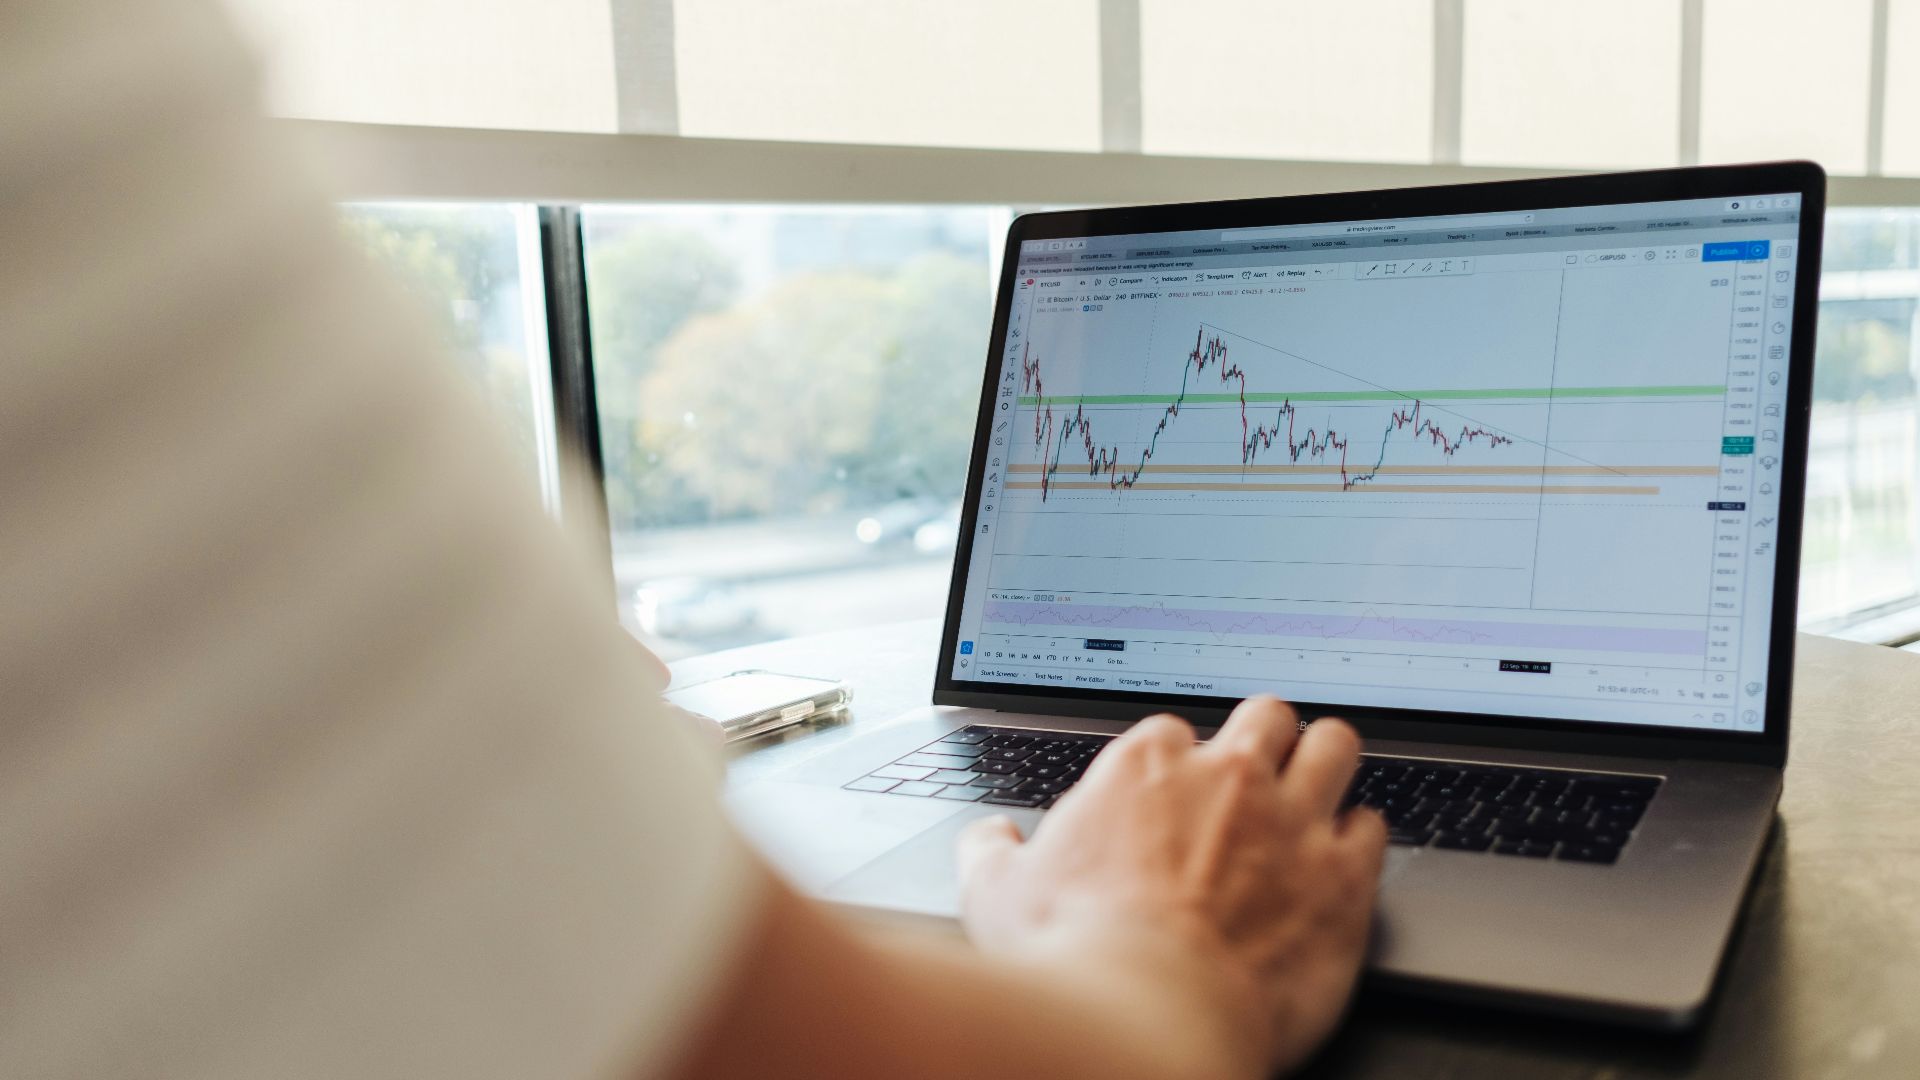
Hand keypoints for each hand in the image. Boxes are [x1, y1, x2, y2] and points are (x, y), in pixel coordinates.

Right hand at [956, 697, 1387, 1075]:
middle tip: (1255, 775)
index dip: (1176, 763)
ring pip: (1334, 745)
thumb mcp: (996, 895)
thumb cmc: (1071, 959)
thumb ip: (991, 852)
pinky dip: (1360, 839)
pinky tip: (1345, 860)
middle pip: (1266, 715)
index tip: (1172, 793)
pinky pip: (1373, 826)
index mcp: (1144, 769)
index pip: (1172, 731)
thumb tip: (988, 840)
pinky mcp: (1343, 876)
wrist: (1144, 1020)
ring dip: (1326, 763)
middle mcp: (1225, 776)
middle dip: (1264, 738)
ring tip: (1319, 786)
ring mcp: (1291, 820)